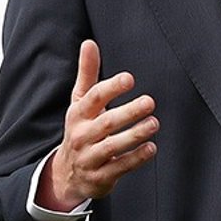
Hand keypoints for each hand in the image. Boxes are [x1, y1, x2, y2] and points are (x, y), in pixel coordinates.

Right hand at [36, 40, 158, 210]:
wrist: (66, 174)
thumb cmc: (81, 129)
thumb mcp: (80, 102)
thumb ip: (88, 73)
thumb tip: (89, 43)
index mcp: (78, 115)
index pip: (92, 99)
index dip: (110, 88)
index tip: (129, 79)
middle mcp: (81, 136)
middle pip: (105, 123)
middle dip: (128, 112)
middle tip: (150, 102)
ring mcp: (90, 158)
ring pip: (112, 147)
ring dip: (135, 135)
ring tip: (154, 123)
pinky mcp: (100, 177)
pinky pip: (119, 168)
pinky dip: (135, 159)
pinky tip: (151, 148)